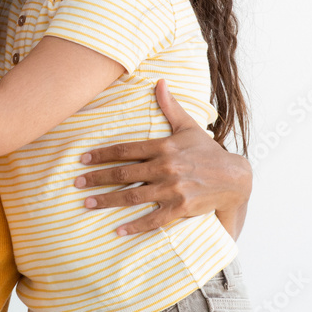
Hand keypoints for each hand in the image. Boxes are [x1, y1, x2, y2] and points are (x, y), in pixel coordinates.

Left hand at [75, 79, 251, 236]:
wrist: (235, 178)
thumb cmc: (208, 151)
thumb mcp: (189, 126)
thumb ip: (170, 106)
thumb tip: (159, 81)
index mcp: (164, 146)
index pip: (126, 150)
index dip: (102, 154)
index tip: (83, 159)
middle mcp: (166, 167)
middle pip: (123, 174)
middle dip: (97, 178)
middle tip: (76, 183)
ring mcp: (173, 189)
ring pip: (133, 197)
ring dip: (107, 201)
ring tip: (87, 204)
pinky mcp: (181, 208)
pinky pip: (153, 220)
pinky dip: (135, 226)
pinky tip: (117, 230)